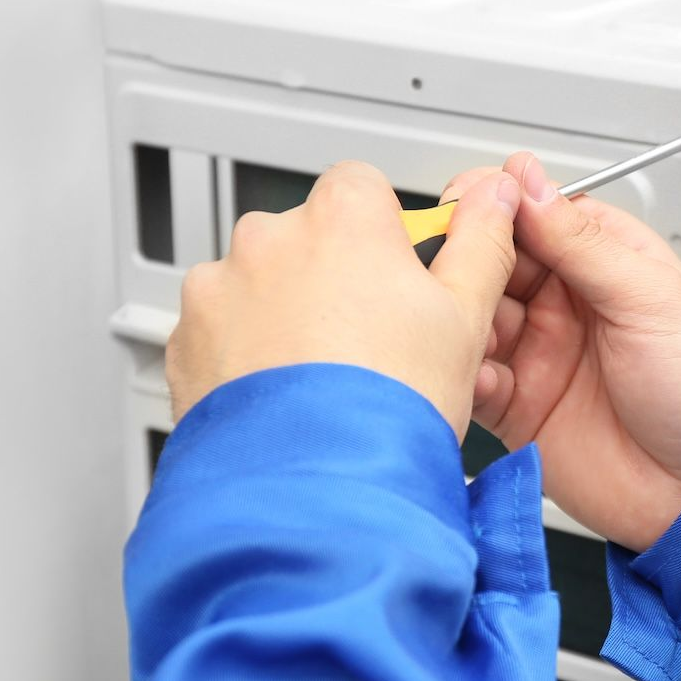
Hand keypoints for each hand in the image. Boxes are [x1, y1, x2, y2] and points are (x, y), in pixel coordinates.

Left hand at [166, 161, 519, 435]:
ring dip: (282, 313)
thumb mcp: (464, 317)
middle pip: (308, 236)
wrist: (315, 493)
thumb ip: (480, 241)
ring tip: (322, 378)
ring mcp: (219, 288)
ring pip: (259, 283)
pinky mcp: (186, 339)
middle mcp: (269, 239)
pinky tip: (283, 395)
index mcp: (341, 218)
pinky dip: (242, 353)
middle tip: (367, 340)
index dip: (384, 234)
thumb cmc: (390, 407)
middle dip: (330, 275)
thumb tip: (494, 197)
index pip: (362, 187)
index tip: (397, 277)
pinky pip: (219, 329)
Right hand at [446, 154, 680, 551]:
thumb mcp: (652, 298)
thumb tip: (527, 181)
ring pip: (472, 313)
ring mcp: (538, 351)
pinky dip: (460, 370)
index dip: (495, 202)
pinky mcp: (517, 405)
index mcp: (603, 260)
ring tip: (459, 319)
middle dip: (465, 255)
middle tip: (451, 263)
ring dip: (458, 311)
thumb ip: (584, 243)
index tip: (467, 203)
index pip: (533, 211)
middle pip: (491, 258)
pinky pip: (471, 376)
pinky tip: (469, 370)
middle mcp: (564, 301)